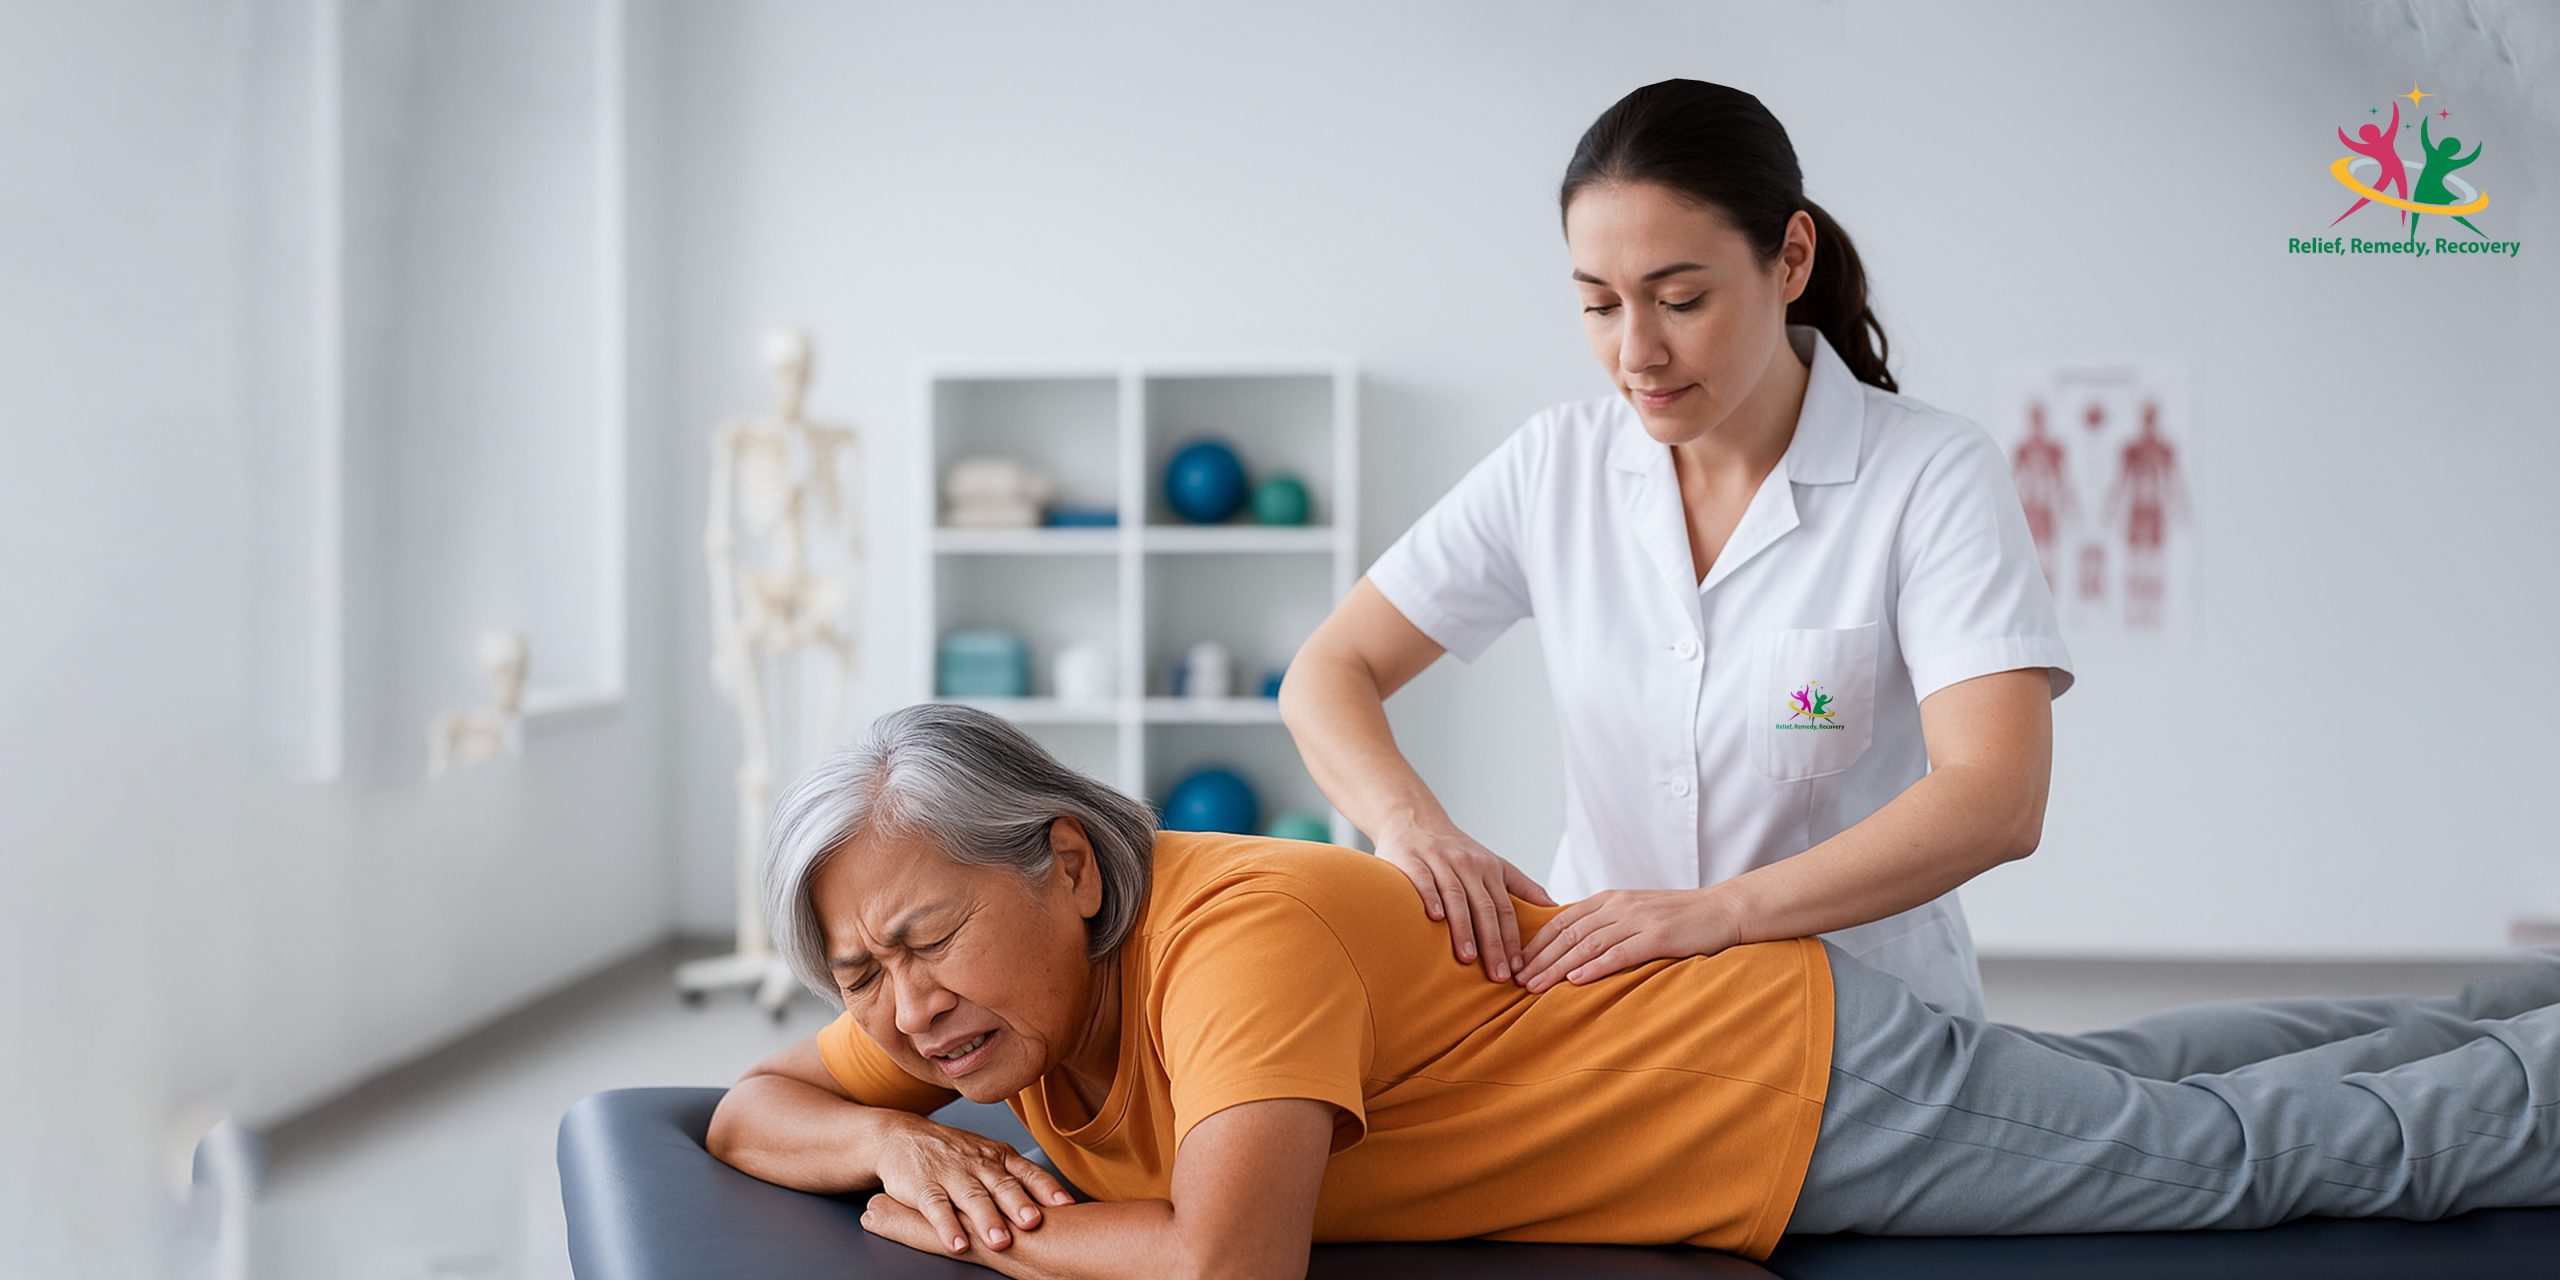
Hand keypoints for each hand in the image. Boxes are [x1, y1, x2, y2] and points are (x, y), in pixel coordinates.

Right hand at [866, 1114, 1075, 1254]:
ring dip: (987, 1219)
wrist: (900, 1136)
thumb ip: (1016, 1180)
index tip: (1066, 1204)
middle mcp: (978, 1164)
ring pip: (972, 1197)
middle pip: (1002, 1185)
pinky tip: (957, 1245)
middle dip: (1019, 1204)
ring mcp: (950, 1174)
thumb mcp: (987, 1158)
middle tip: (1033, 1222)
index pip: (1027, 1172)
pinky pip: (936, 1207)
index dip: (1046, 1187)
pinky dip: (947, 1227)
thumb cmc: (953, 1154)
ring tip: (1000, 1241)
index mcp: (998, 1157)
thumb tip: (1058, 1208)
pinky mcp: (922, 1186)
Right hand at [1374, 823, 1556, 981]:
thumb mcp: (1494, 863)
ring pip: (1456, 897)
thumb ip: (1522, 886)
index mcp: (1489, 869)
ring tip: (1468, 958)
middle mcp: (1467, 865)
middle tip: (1499, 975)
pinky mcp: (1412, 860)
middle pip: (1485, 907)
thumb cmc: (1457, 850)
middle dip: (1493, 943)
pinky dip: (1430, 898)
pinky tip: (1435, 919)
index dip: (1513, 940)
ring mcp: (1440, 861)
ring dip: (1463, 928)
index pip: (1505, 909)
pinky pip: (1423, 881)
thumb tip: (1555, 908)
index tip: (1518, 968)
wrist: (1415, 820)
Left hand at [1516, 888, 1741, 992]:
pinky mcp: (1658, 937)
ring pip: (1587, 945)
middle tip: (1516, 981)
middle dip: (1540, 959)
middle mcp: (1620, 905)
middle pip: (1569, 934)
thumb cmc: (1680, 918)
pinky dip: (1594, 967)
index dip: (1537, 943)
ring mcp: (1639, 919)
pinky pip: (1619, 953)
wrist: (1724, 910)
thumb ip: (1608, 925)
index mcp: (1611, 899)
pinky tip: (1575, 981)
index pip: (1563, 921)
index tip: (1517, 963)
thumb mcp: (1637, 914)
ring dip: (1558, 968)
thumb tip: (1574, 948)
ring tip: (1535, 987)